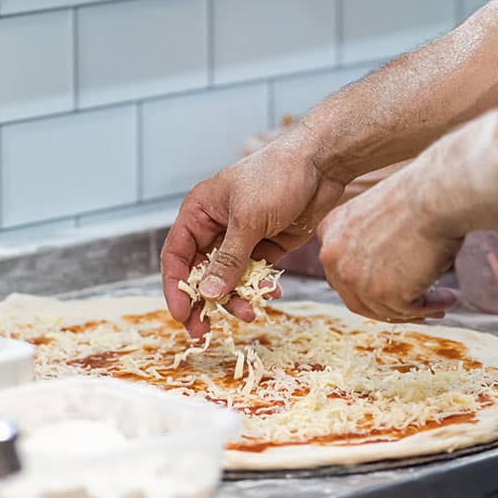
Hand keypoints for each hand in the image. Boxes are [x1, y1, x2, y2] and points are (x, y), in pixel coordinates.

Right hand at [161, 127, 344, 337]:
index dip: (175, 287)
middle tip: (203, 333)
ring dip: (235, 298)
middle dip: (203, 303)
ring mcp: (242, 238)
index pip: (176, 255)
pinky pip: (255, 275)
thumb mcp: (248, 220)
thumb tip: (209, 294)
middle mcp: (216, 227)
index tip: (181, 314)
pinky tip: (272, 294)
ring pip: (229, 279)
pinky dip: (260, 288)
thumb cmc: (277, 177)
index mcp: (200, 213)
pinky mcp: (267, 246)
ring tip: (250, 313)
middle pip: (200, 273)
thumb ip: (229, 260)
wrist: (321, 164)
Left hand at [318, 164, 459, 322]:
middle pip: (358, 299)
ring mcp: (355, 278)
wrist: (436, 195)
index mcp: (329, 233)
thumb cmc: (418, 197)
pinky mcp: (384, 293)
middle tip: (418, 307)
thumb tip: (384, 279)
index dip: (369, 289)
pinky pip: (410, 310)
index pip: (343, 274)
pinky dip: (432, 306)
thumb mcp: (376, 216)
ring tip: (442, 302)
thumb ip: (367, 245)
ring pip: (385, 309)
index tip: (394, 291)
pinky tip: (451, 298)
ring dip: (415, 311)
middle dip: (390, 306)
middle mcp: (333, 258)